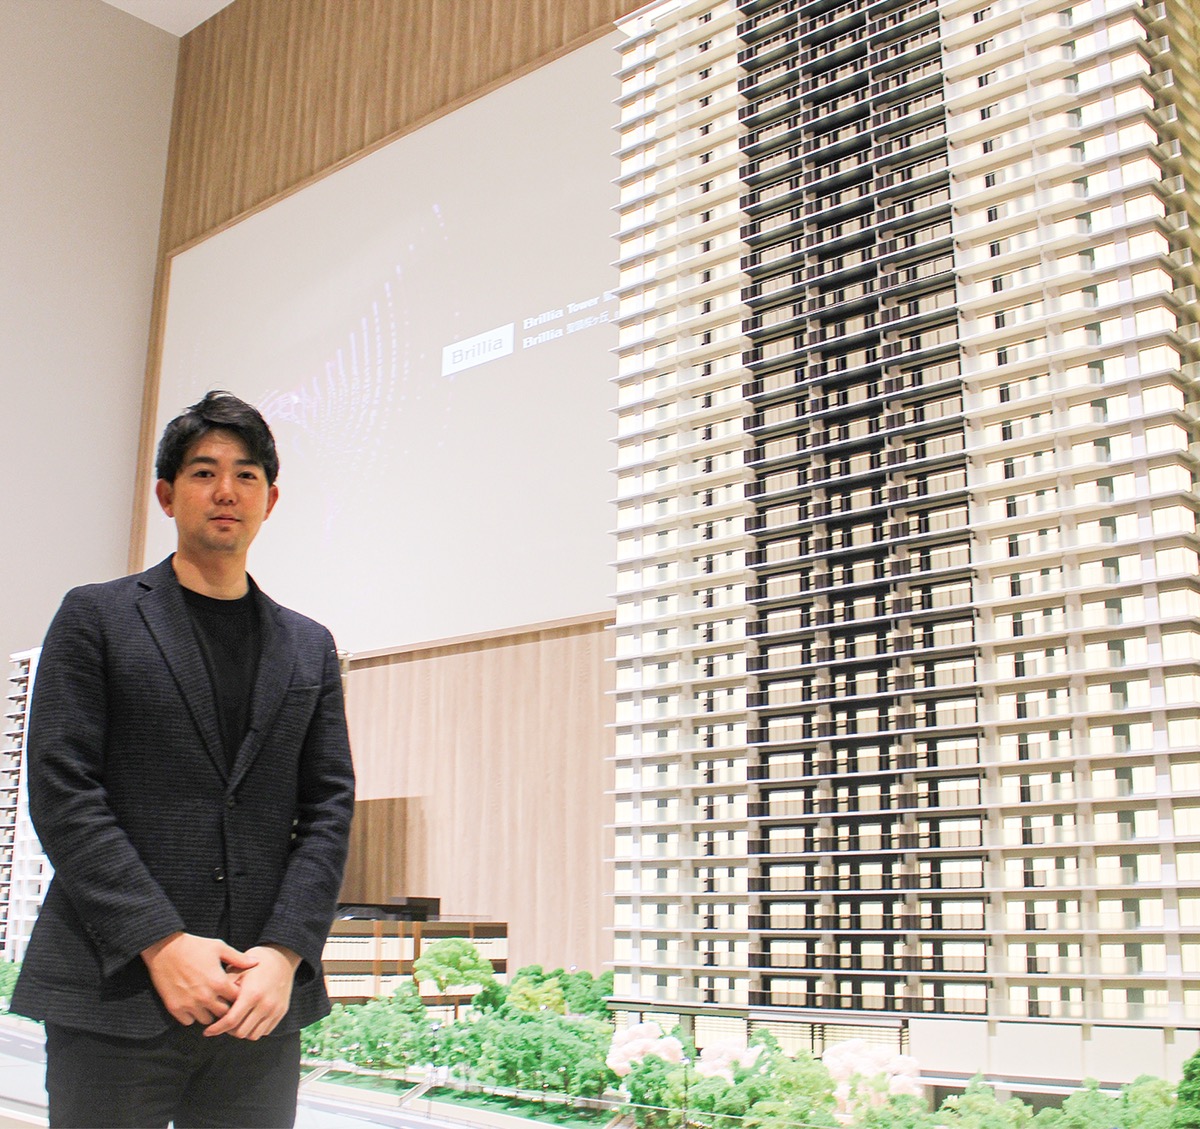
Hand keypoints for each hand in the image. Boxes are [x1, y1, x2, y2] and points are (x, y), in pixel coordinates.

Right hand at [141, 932, 255, 1026]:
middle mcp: (206, 997)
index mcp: (219, 982)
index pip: (237, 1000)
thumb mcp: (219, 948)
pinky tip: (194, 1004)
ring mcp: (190, 1004)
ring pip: (207, 1020)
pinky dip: (192, 1016)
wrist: (165, 949)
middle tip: (223, 1000)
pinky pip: (189, 1021)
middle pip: (224, 1014)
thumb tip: (257, 963)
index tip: (235, 992)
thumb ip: (239, 958)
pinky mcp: (175, 1008)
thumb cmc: (194, 946)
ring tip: (209, 1003)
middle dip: (226, 1008)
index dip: (238, 996)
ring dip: (209, 1013)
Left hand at [203, 944, 299, 1040]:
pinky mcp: (281, 1011)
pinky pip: (265, 1031)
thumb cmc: (257, 963)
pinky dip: (255, 1029)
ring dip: (242, 1031)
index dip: (217, 1029)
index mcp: (252, 993)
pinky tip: (249, 1019)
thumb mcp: (238, 970)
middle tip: (223, 1023)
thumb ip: (225, 989)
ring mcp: (275, 1009)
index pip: (231, 1021)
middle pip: (241, 1032)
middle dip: (228, 1030)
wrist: (282, 957)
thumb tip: (211, 1005)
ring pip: (253, 1035)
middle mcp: (265, 1004)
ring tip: (237, 1021)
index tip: (208, 1031)